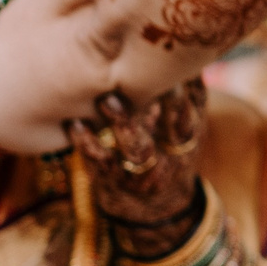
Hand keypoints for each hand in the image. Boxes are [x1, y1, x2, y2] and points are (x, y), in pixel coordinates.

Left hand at [65, 82, 208, 259]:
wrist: (156, 214)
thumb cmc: (170, 156)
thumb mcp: (190, 130)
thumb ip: (191, 94)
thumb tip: (186, 50)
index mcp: (190, 136)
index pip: (193, 109)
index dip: (182, 88)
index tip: (166, 65)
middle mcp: (171, 154)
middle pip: (173, 127)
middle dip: (161, 99)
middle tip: (137, 73)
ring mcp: (142, 171)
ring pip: (138, 147)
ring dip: (122, 121)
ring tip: (106, 99)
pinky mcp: (111, 181)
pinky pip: (100, 162)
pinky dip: (85, 142)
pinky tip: (74, 123)